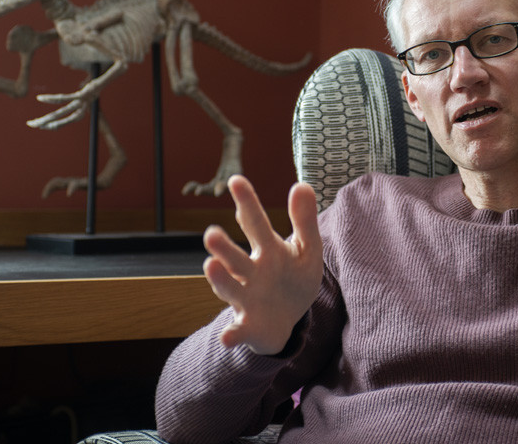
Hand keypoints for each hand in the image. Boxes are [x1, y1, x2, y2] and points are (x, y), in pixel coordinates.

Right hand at [203, 175, 322, 354]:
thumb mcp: (306, 249)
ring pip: (231, 288)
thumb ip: (304, 220)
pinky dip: (232, 334)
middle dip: (224, 247)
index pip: (255, 223)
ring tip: (211, 266)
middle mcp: (250, 272)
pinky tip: (226, 337)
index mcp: (267, 250)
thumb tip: (301, 184)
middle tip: (211, 233)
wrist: (285, 320)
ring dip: (221, 280)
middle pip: (236, 257)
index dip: (247, 203)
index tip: (236, 180)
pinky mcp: (249, 326)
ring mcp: (246, 299)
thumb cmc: (293, 277)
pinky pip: (238, 331)